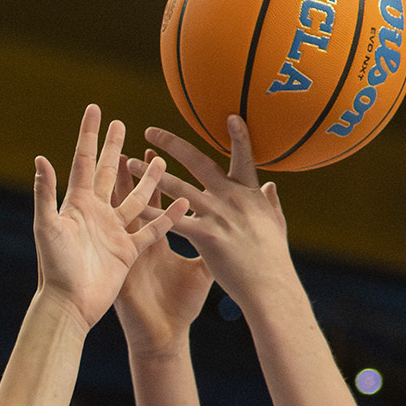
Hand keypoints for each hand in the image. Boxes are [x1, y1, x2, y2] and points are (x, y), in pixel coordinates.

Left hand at [33, 105, 184, 328]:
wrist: (70, 306)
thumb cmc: (55, 268)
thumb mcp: (48, 228)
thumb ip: (46, 194)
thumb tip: (40, 159)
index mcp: (77, 204)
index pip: (84, 160)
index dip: (89, 134)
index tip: (95, 108)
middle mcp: (96, 214)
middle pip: (108, 173)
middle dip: (113, 147)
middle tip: (121, 122)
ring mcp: (114, 231)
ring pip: (136, 198)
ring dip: (147, 179)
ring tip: (160, 158)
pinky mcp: (129, 251)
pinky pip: (154, 229)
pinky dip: (168, 216)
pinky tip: (184, 200)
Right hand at [113, 156, 213, 359]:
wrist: (164, 338)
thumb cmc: (181, 307)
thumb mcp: (203, 269)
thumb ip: (218, 243)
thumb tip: (240, 224)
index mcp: (158, 238)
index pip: (158, 200)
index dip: (159, 177)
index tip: (161, 151)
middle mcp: (140, 241)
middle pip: (137, 199)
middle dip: (135, 173)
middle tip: (132, 143)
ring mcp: (129, 253)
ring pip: (123, 215)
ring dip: (120, 190)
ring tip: (118, 164)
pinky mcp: (124, 270)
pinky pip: (122, 244)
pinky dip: (118, 227)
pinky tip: (112, 209)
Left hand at [141, 116, 293, 309]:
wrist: (272, 289)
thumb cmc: (274, 263)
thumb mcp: (277, 226)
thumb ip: (271, 204)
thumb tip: (271, 186)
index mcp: (250, 194)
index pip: (243, 158)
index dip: (239, 137)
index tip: (230, 116)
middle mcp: (233, 198)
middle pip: (199, 163)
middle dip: (173, 145)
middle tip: (150, 132)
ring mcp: (219, 215)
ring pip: (179, 187)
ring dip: (151, 175)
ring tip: (129, 162)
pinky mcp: (207, 235)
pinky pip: (172, 220)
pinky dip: (152, 213)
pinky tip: (131, 207)